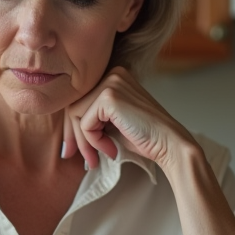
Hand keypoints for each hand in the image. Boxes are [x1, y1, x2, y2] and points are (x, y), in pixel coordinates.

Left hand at [62, 66, 196, 171]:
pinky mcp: (109, 96)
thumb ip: (90, 119)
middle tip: (85, 160)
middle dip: (76, 137)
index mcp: (114, 77)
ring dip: (84, 142)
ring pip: (75, 115)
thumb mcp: (111, 124)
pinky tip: (111, 149)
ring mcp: (111, 82)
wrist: (169, 144)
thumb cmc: (143, 138)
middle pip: (74, 106)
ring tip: (98, 158)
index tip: (72, 151)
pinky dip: (93, 141)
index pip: (80, 100)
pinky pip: (84, 123)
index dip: (73, 129)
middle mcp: (112, 73)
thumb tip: (64, 138)